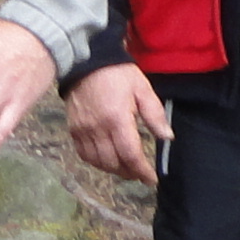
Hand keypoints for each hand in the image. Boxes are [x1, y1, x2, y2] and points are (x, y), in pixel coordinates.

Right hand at [68, 59, 174, 183]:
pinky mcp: (73, 130)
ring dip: (113, 170)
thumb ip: (155, 114)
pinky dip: (97, 162)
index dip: (142, 171)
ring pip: (98, 162)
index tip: (151, 179)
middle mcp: (98, 129)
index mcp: (117, 119)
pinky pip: (84, 155)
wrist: (86, 61)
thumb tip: (166, 137)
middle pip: (113, 163)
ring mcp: (83, 131)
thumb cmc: (118, 74)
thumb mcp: (142, 88)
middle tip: (140, 173)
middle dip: (129, 172)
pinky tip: (107, 160)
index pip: (130, 154)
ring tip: (126, 169)